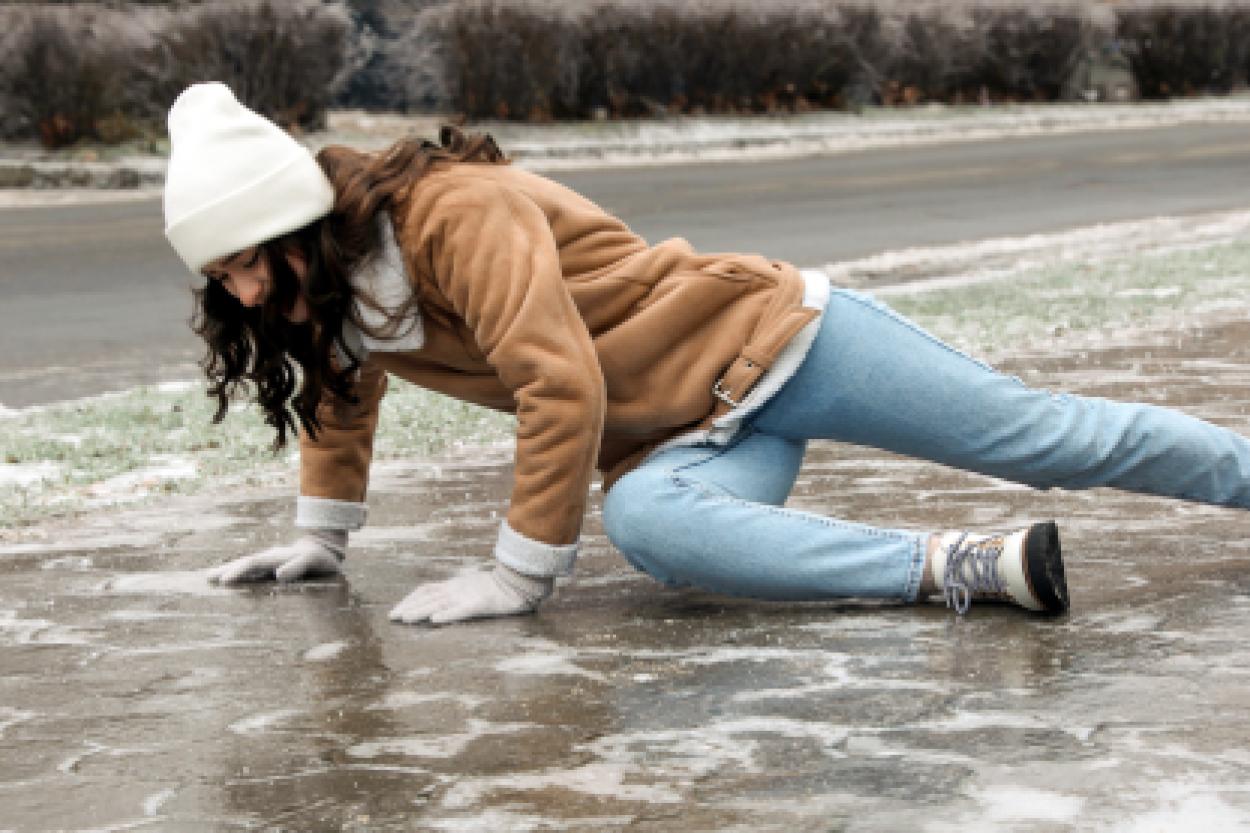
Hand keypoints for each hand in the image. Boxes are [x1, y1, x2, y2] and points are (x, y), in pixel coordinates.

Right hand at [207, 529, 346, 584]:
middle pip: (243, 563)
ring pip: (244, 566)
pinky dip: (236, 574)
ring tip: (209, 577)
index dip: (239, 572)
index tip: (224, 581)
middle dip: (225, 570)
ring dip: (227, 571)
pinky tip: (227, 580)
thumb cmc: (319, 559)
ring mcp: (267, 562)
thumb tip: (278, 575)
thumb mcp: (312, 562)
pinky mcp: (269, 567)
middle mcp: (268, 558)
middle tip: (206, 578)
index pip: (253, 564)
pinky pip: (250, 571)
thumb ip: (298, 566)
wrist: (322, 549)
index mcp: (276, 557)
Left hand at [389, 563, 553, 624]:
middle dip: (408, 606)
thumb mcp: (473, 588)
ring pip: (439, 603)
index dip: (410, 599)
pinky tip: (434, 620)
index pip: (427, 589)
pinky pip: (460, 610)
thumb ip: (458, 594)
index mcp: (455, 585)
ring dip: (420, 611)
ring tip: (405, 619)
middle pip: (428, 596)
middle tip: (392, 617)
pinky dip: (446, 615)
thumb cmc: (498, 588)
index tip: (398, 610)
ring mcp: (467, 596)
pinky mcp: (479, 604)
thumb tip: (440, 604)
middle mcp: (457, 589)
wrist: (519, 584)